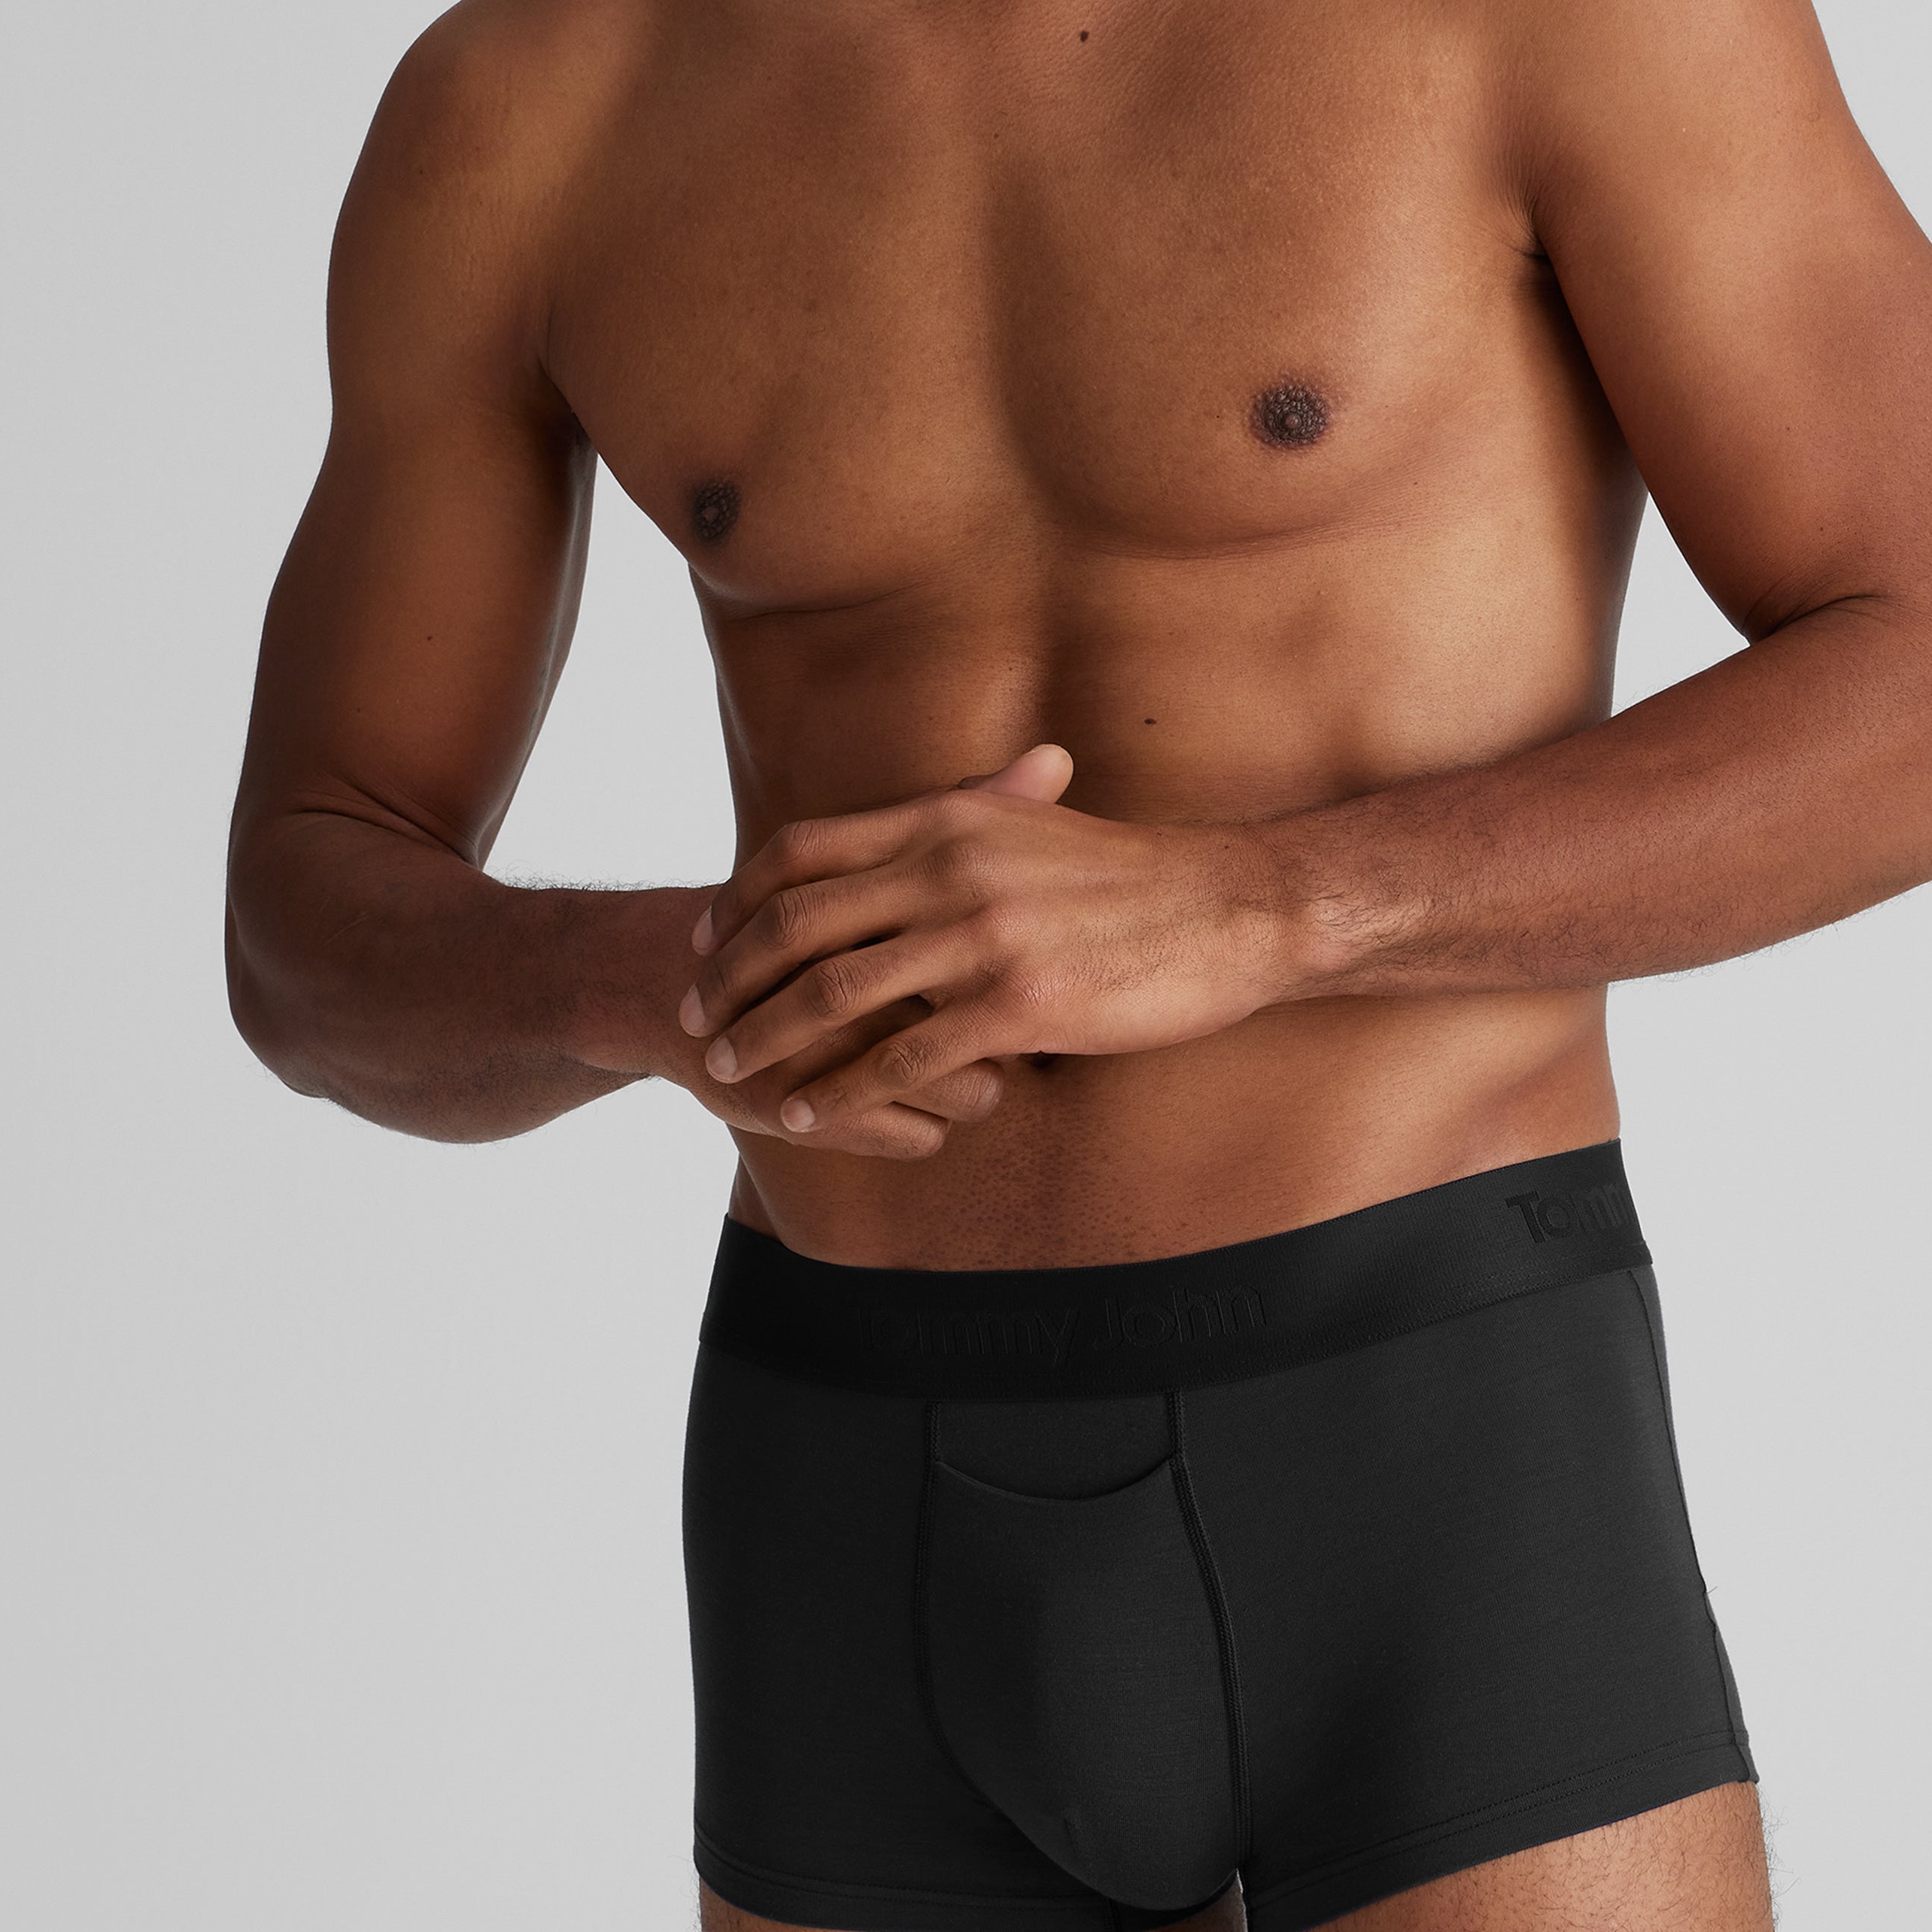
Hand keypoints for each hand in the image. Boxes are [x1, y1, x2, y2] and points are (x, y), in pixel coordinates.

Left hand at [677, 745, 1305, 1159]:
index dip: (737, 900)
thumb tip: (913, 831)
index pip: (802, 852)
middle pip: (799, 924)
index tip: (704, 940)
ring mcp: (983, 937)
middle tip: (696, 1019)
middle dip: (731, 977)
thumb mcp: (1036, 826)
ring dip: (770, 1037)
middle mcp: (950, 869)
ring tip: (733, 1070)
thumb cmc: (1139, 878)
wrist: (1234, 907)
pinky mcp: (1019, 1006)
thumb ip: (964, 824)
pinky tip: (811, 1110)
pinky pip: (904, 1056)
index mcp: (947, 820)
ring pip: (836, 995)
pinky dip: (844, 1088)